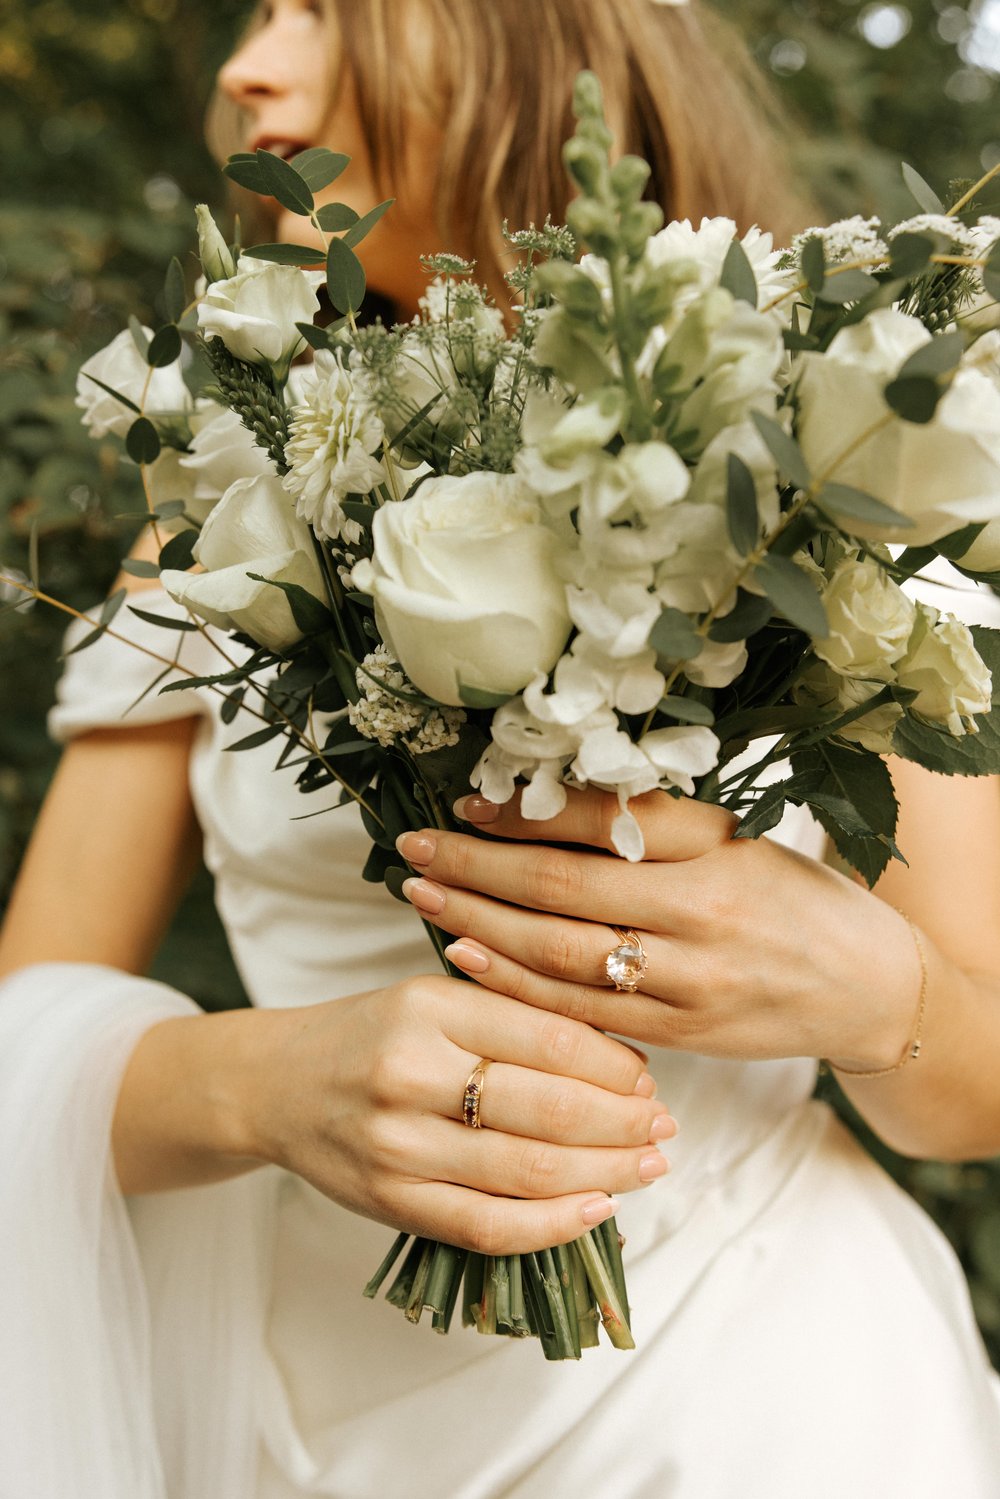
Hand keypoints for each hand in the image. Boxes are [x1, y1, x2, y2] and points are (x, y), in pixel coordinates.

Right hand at [244, 974, 674, 1253]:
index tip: (648, 1077)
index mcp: (430, 1007)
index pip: (551, 1038)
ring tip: (646, 1166)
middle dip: (624, 1123)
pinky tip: (595, 1210)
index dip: (616, 1065)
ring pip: (529, 1171)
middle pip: (550, 1108)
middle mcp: (411, 1073)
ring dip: (605, 1174)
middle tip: (663, 1126)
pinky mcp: (391, 1202)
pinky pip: (489, 1226)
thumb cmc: (372, 1034)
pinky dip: (553, 1225)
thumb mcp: (435, 997)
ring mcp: (398, 1144)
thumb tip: (623, 1061)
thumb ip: (515, 1018)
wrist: (275, 1084)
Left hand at [395, 789, 920, 1072]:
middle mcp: (699, 918)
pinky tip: (471, 960)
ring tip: (426, 898)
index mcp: (714, 854)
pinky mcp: (679, 1034)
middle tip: (414, 852)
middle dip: (477, 871)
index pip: (597, 828)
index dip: (521, 817)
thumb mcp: (735, 840)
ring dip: (482, 926)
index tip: (462, 805)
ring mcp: (688, 984)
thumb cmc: (792, 897)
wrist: (863, 986)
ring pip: (562, 955)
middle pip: (563, 892)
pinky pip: (583, 1012)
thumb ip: (651, 828)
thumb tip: (547, 802)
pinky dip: (520, 986)